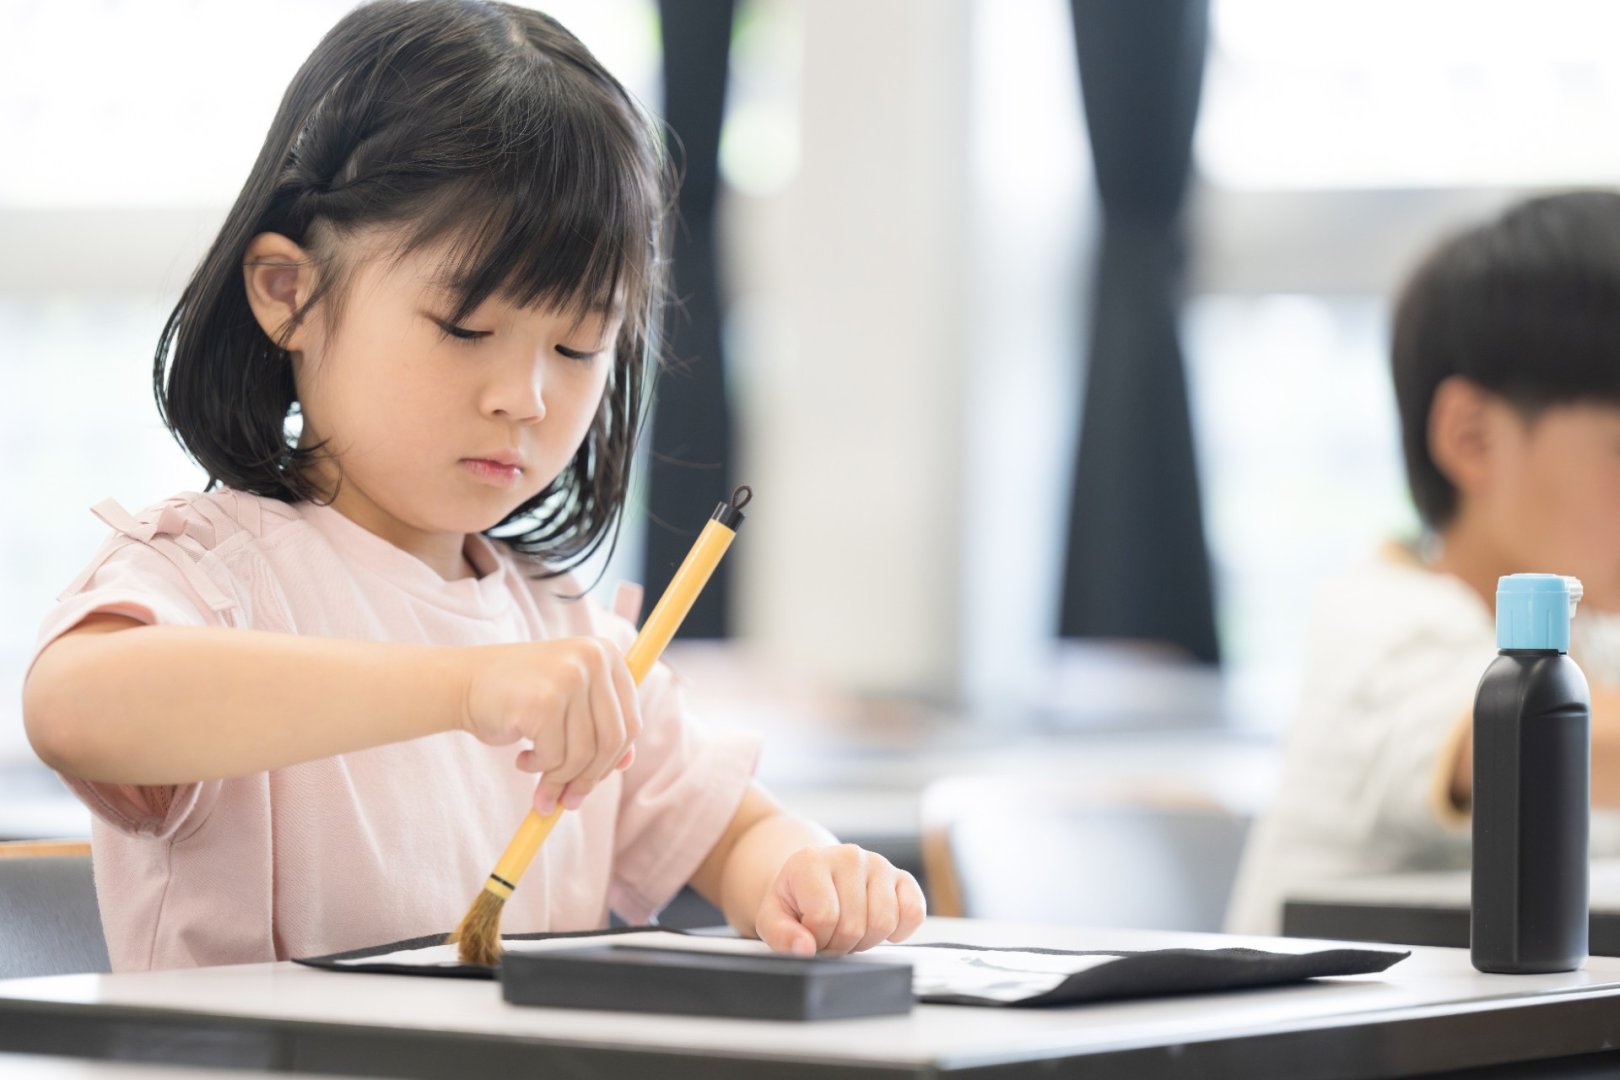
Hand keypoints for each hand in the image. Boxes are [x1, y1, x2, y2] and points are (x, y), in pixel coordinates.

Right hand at [460, 638, 639, 812]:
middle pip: (613, 740)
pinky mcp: (545, 700)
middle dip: (590, 778)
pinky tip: (522, 759)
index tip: (592, 781)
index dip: (613, 760)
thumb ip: (599, 727)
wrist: (463, 682)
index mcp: (607, 654)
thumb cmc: (519, 695)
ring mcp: (570, 676)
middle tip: (569, 802)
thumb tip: (627, 763)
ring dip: (560, 779)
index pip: (630, 723)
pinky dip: (539, 768)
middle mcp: (593, 659)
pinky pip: (554, 756)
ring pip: (583, 753)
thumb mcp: (567, 704)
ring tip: (540, 785)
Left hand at [754, 844, 925, 955]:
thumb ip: (781, 934)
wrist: (814, 877)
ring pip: (884, 922)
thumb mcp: (773, 916)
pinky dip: (902, 929)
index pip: (824, 917)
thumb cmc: (794, 899)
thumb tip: (805, 948)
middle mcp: (848, 856)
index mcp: (812, 861)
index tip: (809, 935)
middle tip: (829, 937)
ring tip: (849, 931)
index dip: (817, 939)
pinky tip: (883, 930)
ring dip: (866, 941)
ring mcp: (878, 864)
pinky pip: (915, 911)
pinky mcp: (901, 877)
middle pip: (855, 925)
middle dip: (840, 944)